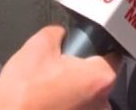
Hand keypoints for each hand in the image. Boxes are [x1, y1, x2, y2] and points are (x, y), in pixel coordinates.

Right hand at [0, 26, 119, 109]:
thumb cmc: (23, 91)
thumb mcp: (36, 46)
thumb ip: (56, 33)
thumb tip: (61, 35)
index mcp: (100, 79)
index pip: (112, 55)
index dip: (96, 49)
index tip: (82, 50)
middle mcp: (104, 104)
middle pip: (98, 80)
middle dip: (81, 74)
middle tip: (57, 71)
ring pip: (87, 100)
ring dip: (73, 94)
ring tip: (48, 92)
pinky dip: (66, 108)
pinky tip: (48, 106)